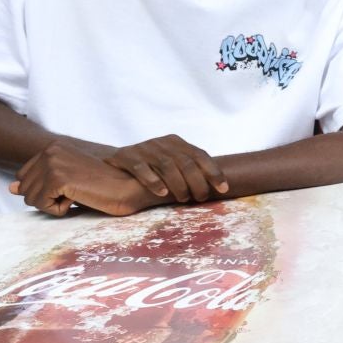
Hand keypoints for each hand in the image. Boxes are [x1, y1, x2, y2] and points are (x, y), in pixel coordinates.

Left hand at [11, 140, 157, 216]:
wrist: (130, 188)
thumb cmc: (103, 188)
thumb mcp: (67, 184)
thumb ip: (38, 183)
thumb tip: (10, 188)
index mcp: (53, 148)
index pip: (24, 176)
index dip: (44, 190)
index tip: (71, 188)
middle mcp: (50, 151)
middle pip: (24, 188)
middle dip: (46, 198)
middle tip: (76, 193)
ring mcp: (53, 163)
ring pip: (30, 198)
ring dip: (52, 205)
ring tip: (78, 195)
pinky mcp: (58, 178)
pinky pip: (41, 204)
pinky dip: (58, 210)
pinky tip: (77, 200)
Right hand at [105, 134, 228, 202]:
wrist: (117, 159)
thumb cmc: (152, 165)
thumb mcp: (172, 161)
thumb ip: (191, 168)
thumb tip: (219, 187)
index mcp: (177, 143)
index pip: (200, 155)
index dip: (214, 172)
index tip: (224, 188)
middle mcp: (162, 143)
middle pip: (185, 162)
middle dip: (197, 182)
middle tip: (201, 198)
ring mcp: (144, 148)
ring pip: (166, 166)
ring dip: (178, 184)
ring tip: (184, 199)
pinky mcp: (127, 156)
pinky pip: (141, 168)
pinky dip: (153, 181)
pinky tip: (162, 192)